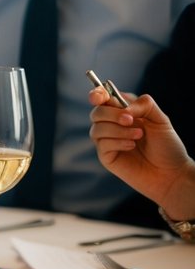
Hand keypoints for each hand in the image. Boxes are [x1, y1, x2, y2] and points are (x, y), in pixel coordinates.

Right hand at [88, 87, 194, 219]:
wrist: (171, 173)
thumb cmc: (167, 146)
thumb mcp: (161, 119)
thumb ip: (144, 105)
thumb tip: (124, 107)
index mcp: (124, 112)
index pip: (103, 98)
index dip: (97, 94)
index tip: (99, 96)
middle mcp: (112, 125)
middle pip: (96, 112)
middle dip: (111, 114)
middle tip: (131, 120)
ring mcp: (108, 141)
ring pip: (96, 128)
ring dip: (118, 130)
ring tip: (139, 136)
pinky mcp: (106, 156)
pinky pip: (102, 144)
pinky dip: (118, 142)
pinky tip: (132, 146)